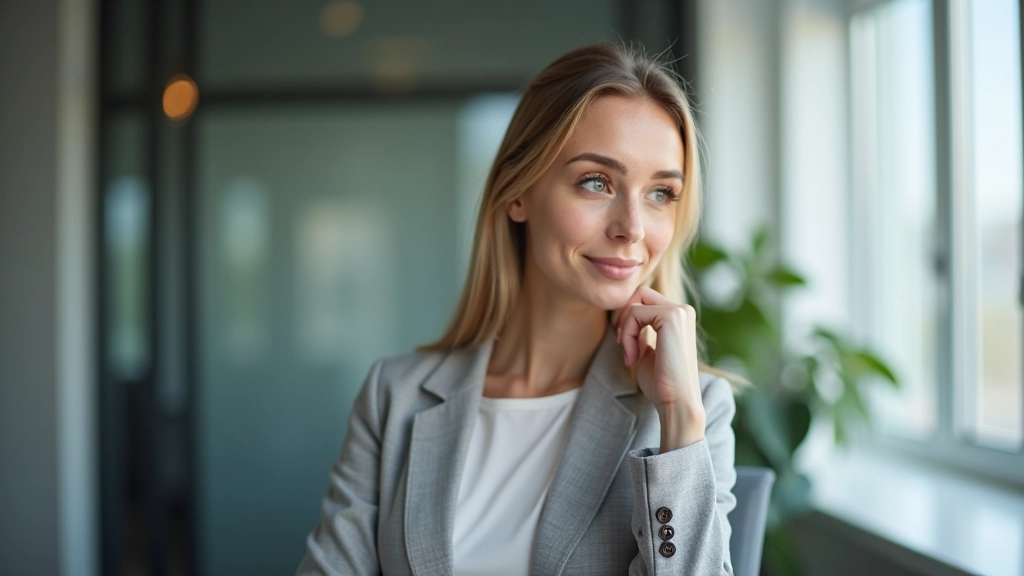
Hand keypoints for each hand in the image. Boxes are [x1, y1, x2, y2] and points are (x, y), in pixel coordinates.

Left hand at [614, 286, 705, 450]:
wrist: (676, 402)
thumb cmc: (662, 384)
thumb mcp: (648, 353)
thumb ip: (642, 334)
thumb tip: (628, 320)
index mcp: (680, 317)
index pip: (644, 300)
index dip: (628, 319)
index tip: (626, 345)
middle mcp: (683, 310)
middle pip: (640, 294)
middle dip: (624, 317)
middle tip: (622, 344)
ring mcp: (680, 311)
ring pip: (636, 303)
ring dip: (625, 329)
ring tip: (630, 354)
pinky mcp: (672, 317)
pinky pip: (635, 313)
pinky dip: (628, 335)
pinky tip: (633, 357)